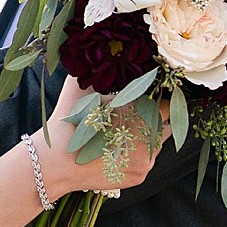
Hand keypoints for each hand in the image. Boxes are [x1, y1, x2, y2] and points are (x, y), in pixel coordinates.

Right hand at [42, 79, 159, 198]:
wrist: (57, 162)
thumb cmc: (71, 123)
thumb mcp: (83, 89)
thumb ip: (99, 73)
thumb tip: (106, 51)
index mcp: (143, 110)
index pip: (169, 102)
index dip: (158, 101)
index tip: (146, 101)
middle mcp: (151, 135)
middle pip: (165, 124)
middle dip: (152, 121)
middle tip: (129, 121)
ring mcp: (148, 158)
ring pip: (156, 144)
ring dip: (145, 139)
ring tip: (119, 138)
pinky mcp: (141, 175)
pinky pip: (146, 161)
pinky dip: (136, 157)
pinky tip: (116, 153)